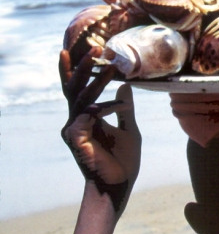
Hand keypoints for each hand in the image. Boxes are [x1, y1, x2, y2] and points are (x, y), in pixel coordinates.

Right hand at [59, 48, 140, 212]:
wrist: (119, 186)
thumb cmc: (123, 161)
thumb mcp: (130, 129)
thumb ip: (125, 108)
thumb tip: (125, 87)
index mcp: (86, 117)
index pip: (79, 88)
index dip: (78, 69)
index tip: (84, 49)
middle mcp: (76, 121)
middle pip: (74, 87)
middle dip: (83, 66)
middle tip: (95, 47)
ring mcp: (74, 130)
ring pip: (81, 98)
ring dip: (96, 81)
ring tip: (111, 67)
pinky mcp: (76, 139)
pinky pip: (88, 116)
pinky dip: (103, 108)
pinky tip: (118, 104)